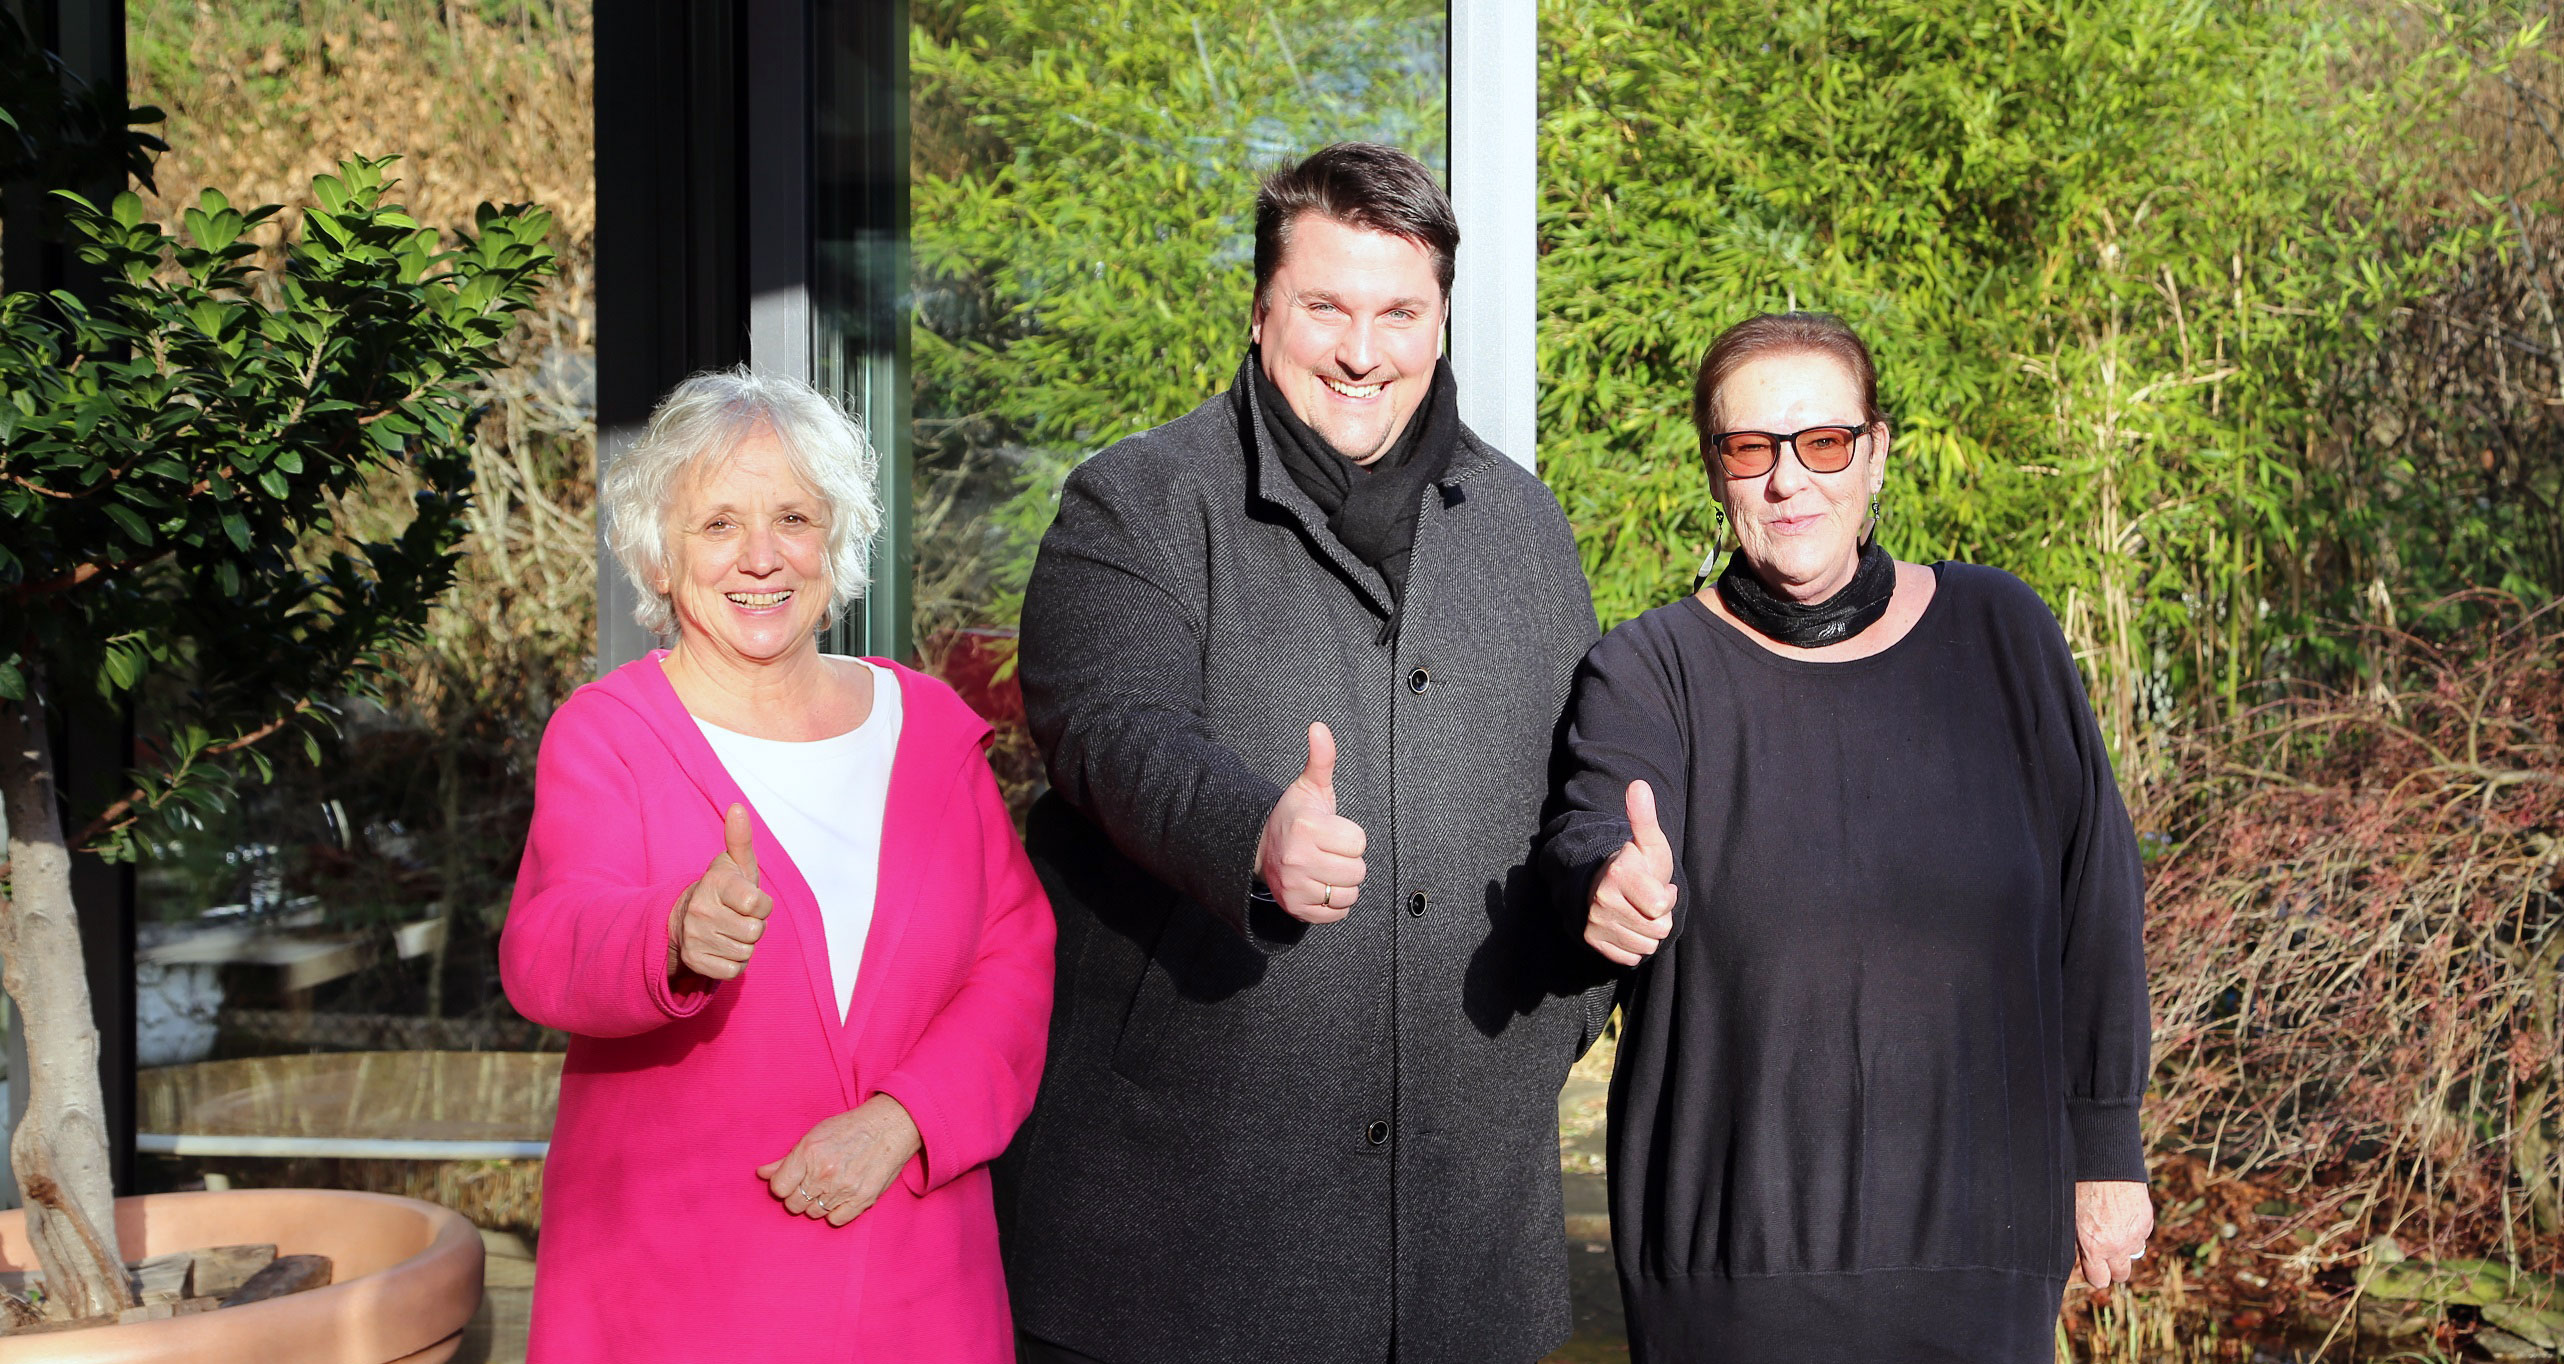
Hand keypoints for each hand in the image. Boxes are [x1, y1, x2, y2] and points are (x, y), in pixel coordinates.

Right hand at [666, 803, 773, 981]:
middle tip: (738, 917)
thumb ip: (740, 837)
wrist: (688, 917)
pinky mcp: (694, 961)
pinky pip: (734, 971)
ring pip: (746, 952)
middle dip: (754, 926)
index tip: (750, 900)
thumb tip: (737, 806)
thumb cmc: (725, 888)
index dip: (762, 905)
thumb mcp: (735, 863)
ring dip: (744, 944)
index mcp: (715, 884)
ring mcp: (695, 937)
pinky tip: (722, 947)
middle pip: (756, 932)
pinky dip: (734, 962)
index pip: (758, 904)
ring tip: (729, 931)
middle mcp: (700, 911)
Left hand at [756, 1095, 922, 1226]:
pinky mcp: (862, 1199)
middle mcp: (824, 1172)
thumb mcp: (814, 1136)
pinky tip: (840, 1197)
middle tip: (811, 1184)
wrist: (889, 1126)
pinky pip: (835, 1220)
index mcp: (808, 1153)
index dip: (782, 1186)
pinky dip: (835, 1212)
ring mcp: (844, 1188)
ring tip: (828, 1188)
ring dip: (816, 1204)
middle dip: (798, 1196)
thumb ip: (786, 1158)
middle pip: (794, 1204)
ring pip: (813, 1213)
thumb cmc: (850, 1128)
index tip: (791, 1181)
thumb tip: (761, 1173)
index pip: (779, 1188)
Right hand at [1255, 722, 1367, 923]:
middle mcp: (1298, 859)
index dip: (1350, 837)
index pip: (1358, 842)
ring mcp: (1295, 886)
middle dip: (1348, 861)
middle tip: (1329, 851)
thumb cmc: (1294, 817)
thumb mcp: (1309, 787)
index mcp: (1307, 828)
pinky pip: (1336, 913)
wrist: (1258, 849)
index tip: (1332, 832)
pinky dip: (1333, 903)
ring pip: (1349, 893)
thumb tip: (1319, 728)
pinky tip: (1320, 885)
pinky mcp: (1296, 909)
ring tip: (1325, 868)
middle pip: (1357, 870)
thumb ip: (1321, 758)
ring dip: (1342, 883)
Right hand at [1584, 780, 1677, 966]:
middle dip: (1659, 917)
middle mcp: (1601, 900)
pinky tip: (1627, 927)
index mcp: (1618, 874)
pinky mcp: (1592, 941)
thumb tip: (1638, 785)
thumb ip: (1644, 817)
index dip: (1666, 897)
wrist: (1602, 882)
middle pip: (1656, 929)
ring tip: (1637, 912)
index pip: (1662, 906)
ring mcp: (1594, 922)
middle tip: (1646, 899)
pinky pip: (1630, 958)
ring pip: (1645, 947)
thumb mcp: (1648, 842)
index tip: (1656, 884)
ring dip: (1647, 932)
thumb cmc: (1635, 864)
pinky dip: (1633, 946)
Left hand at [2072, 1180, 2153, 1289]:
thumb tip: (2081, 1258)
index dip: (2095, 1274)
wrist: (2105, 1165)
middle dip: (2113, 1267)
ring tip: (2114, 1228)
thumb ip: (2079, 1243)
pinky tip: (2124, 1215)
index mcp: (2094, 1248)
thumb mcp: (2072, 1219)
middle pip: (2121, 1274)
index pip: (2099, 1280)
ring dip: (2126, 1247)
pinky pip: (2142, 1236)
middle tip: (2105, 1253)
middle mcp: (2117, 1246)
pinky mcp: (2147, 1222)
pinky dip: (2135, 1231)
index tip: (2092, 1266)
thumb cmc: (2080, 1188)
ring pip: (2134, 1254)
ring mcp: (2135, 1235)